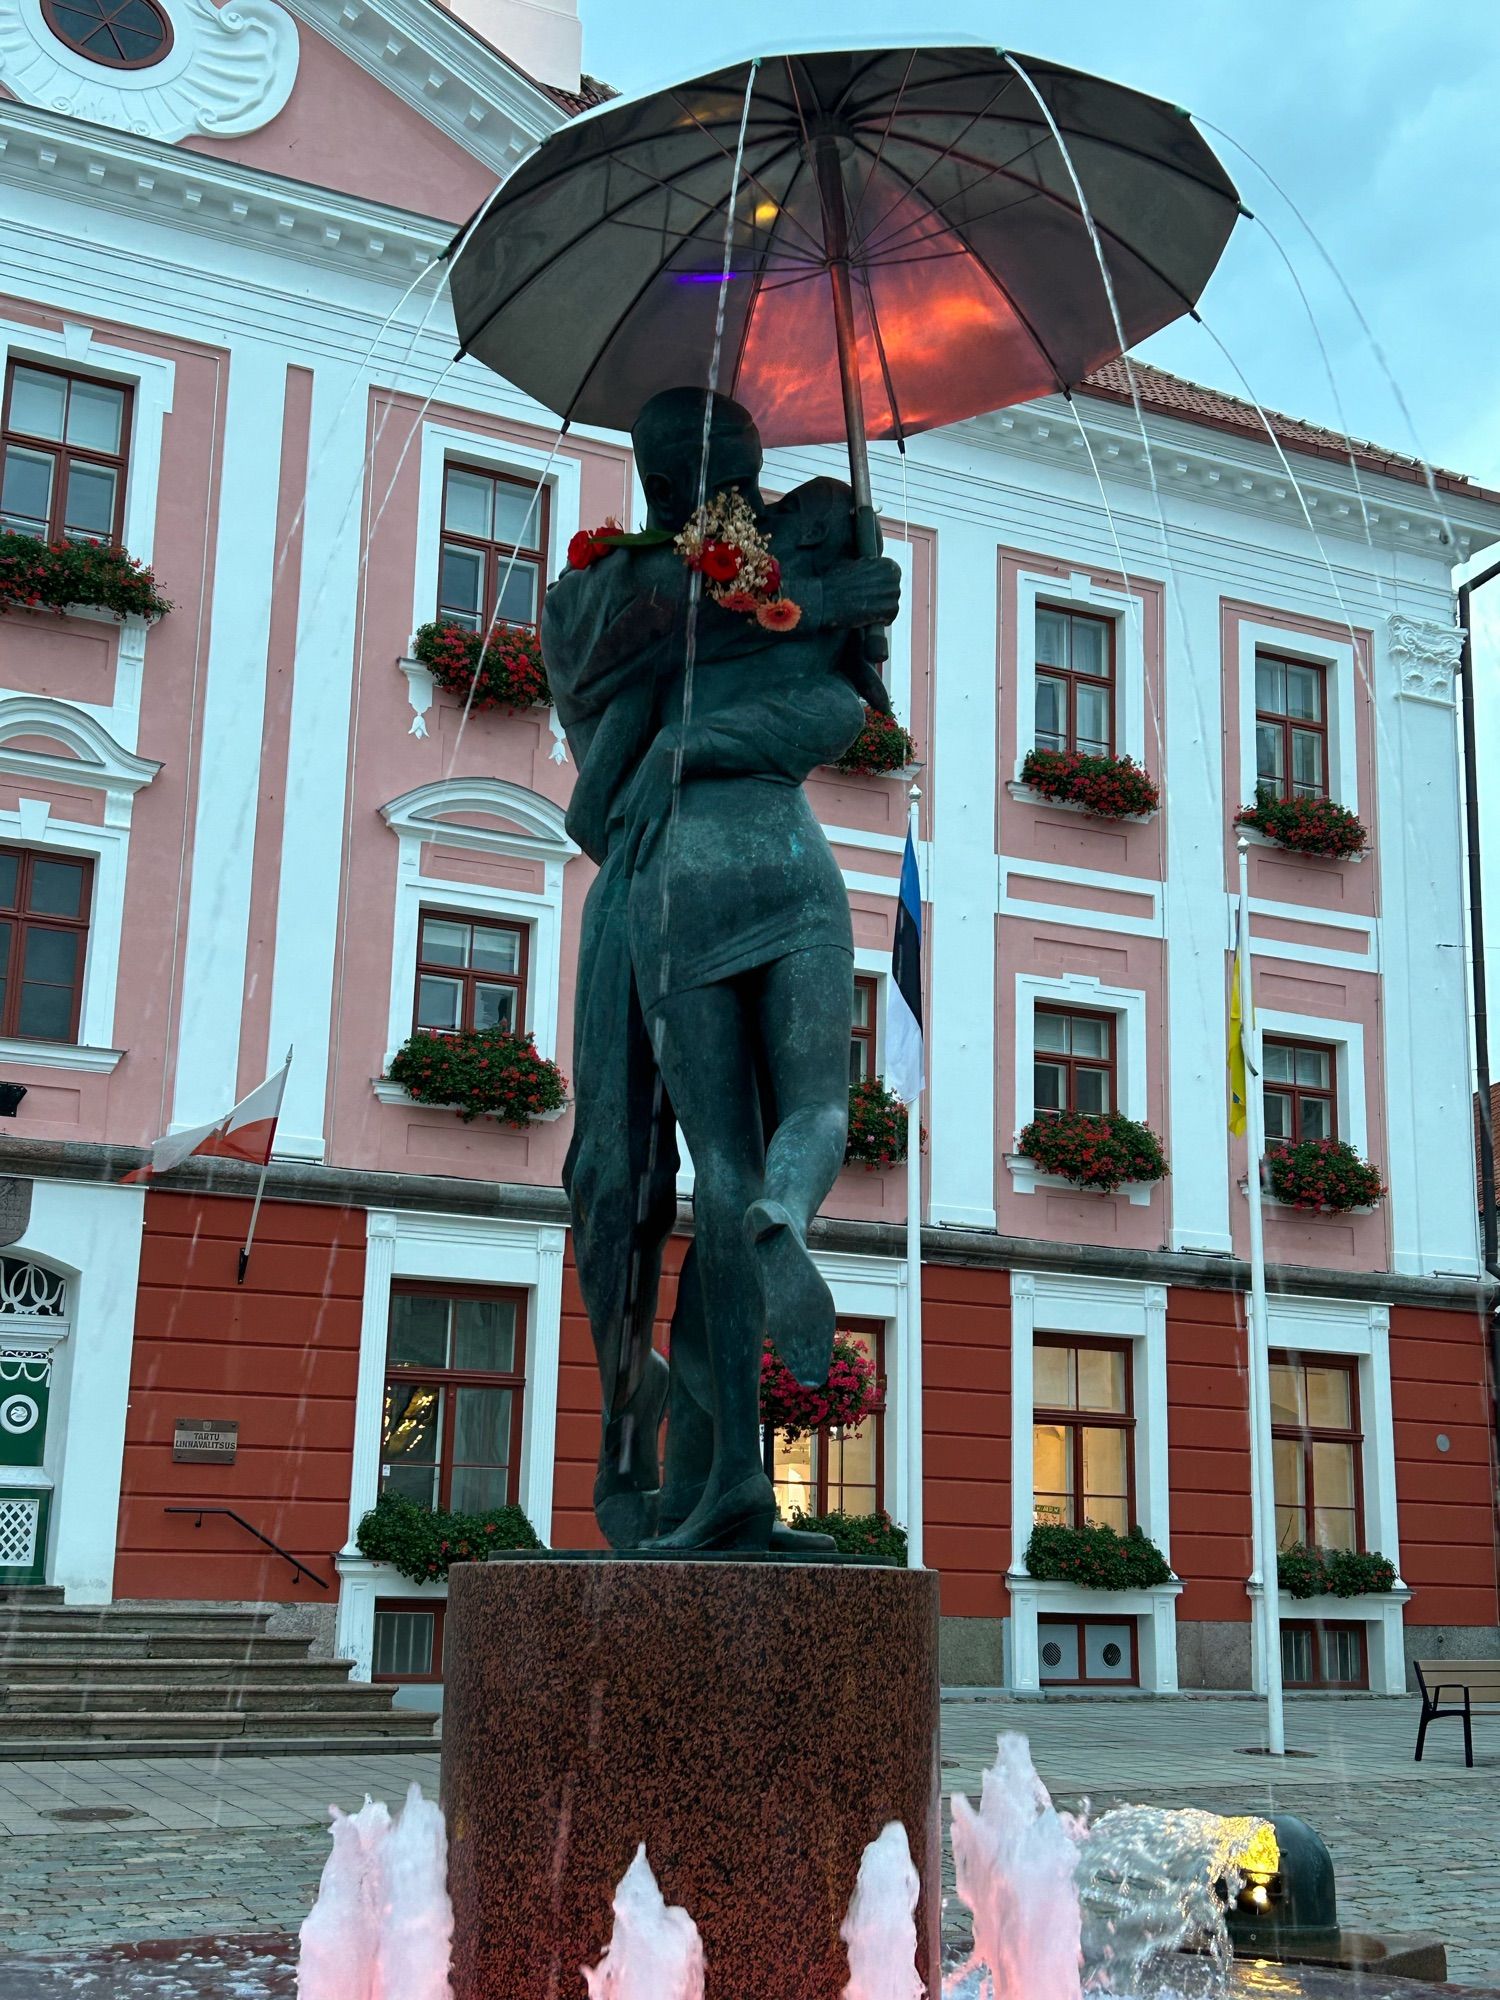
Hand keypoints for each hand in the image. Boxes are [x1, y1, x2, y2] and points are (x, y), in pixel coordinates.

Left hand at [618, 727, 683, 874]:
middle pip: (626, 840)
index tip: (624, 859)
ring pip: (633, 842)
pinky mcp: (656, 813)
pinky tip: (637, 865)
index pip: (624, 831)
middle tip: (624, 876)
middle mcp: (633, 810)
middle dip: (624, 858)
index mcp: (630, 804)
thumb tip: (639, 805)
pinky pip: (647, 838)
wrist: (669, 754)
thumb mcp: (645, 782)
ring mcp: (644, 813)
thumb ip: (640, 796)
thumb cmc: (660, 767)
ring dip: (630, 860)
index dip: (624, 846)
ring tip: (629, 876)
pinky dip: (641, 852)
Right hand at [820, 556, 901, 629]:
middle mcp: (891, 576)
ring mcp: (890, 593)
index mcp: (885, 564)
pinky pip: (891, 616)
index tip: (874, 590)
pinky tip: (870, 619)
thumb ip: (866, 566)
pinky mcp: (887, 609)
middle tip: (869, 603)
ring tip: (868, 611)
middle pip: (894, 590)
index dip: (883, 584)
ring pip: (893, 604)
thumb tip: (870, 570)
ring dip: (882, 609)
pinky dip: (882, 620)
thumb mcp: (851, 564)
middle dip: (884, 597)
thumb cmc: (833, 583)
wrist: (825, 600)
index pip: (893, 575)